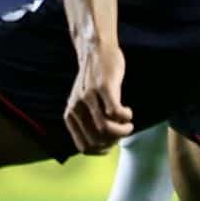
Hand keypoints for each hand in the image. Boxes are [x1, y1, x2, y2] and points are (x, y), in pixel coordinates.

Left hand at [63, 40, 130, 154]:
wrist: (95, 49)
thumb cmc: (94, 78)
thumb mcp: (83, 102)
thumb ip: (87, 120)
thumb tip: (100, 145)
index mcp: (71, 114)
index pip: (84, 147)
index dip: (101, 150)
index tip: (112, 144)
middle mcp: (77, 107)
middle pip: (97, 140)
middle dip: (113, 142)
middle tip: (123, 132)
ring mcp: (89, 97)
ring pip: (106, 128)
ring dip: (123, 131)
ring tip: (128, 124)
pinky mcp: (104, 87)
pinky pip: (116, 112)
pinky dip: (126, 117)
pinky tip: (128, 111)